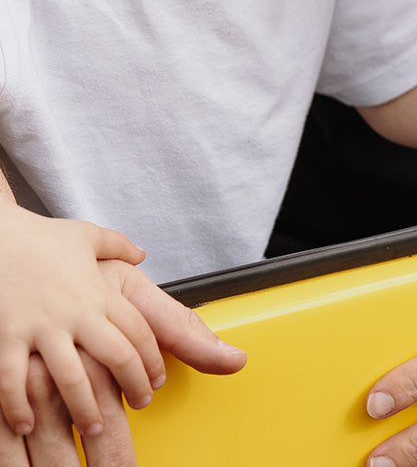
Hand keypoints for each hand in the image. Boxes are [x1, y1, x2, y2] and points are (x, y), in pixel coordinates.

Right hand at [0, 258, 246, 465]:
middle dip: (134, 384)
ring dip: (86, 407)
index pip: (138, 331)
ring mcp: (40, 327)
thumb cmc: (39, 239)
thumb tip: (141, 253)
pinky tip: (27, 423)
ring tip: (95, 425)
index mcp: (97, 291)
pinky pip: (14, 381)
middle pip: (117, 356)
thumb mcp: (87, 236)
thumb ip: (118, 245)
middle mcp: (74, 312)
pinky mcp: (7, 337)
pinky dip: (20, 407)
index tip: (157, 377)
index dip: (152, 358)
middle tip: (142, 403)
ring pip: (72, 378)